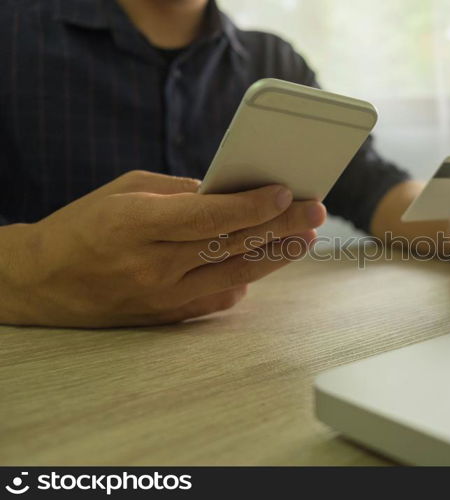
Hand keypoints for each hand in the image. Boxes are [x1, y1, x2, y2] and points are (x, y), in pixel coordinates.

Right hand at [0, 171, 325, 326]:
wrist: (42, 282)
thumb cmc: (84, 226)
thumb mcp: (125, 191)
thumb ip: (180, 193)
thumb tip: (232, 193)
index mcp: (135, 224)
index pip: (209, 216)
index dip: (253, 205)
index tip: (286, 192)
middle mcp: (151, 265)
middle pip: (231, 245)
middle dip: (281, 226)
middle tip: (315, 212)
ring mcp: (160, 298)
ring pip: (234, 275)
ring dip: (275, 256)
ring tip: (304, 238)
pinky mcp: (166, 318)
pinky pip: (217, 300)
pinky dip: (243, 280)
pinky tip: (264, 264)